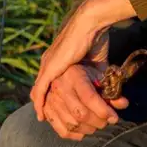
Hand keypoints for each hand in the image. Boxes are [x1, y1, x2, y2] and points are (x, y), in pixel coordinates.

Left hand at [30, 0, 135, 121]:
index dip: (52, 95)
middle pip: (41, 88)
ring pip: (39, 91)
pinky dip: (40, 104)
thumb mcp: (95, 62)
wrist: (90, 25)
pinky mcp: (49, 68)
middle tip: (49, 119)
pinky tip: (42, 116)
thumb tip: (107, 86)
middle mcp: (48, 62)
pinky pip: (39, 90)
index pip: (49, 81)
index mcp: (56, 58)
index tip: (57, 107)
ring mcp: (47, 65)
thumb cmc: (95, 38)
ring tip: (46, 120)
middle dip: (46, 104)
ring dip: (43, 107)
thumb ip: (97, 74)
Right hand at [41, 61, 129, 140]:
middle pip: (80, 113)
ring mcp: (51, 98)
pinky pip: (59, 127)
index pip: (89, 98)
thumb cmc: (90, 68)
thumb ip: (111, 90)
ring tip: (97, 126)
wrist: (69, 61)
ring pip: (71, 123)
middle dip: (98, 121)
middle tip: (106, 121)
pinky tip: (83, 133)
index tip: (114, 117)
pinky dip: (73, 134)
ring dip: (88, 129)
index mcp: (74, 75)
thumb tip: (123, 104)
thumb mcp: (100, 74)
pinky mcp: (47, 108)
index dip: (104, 111)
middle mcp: (59, 86)